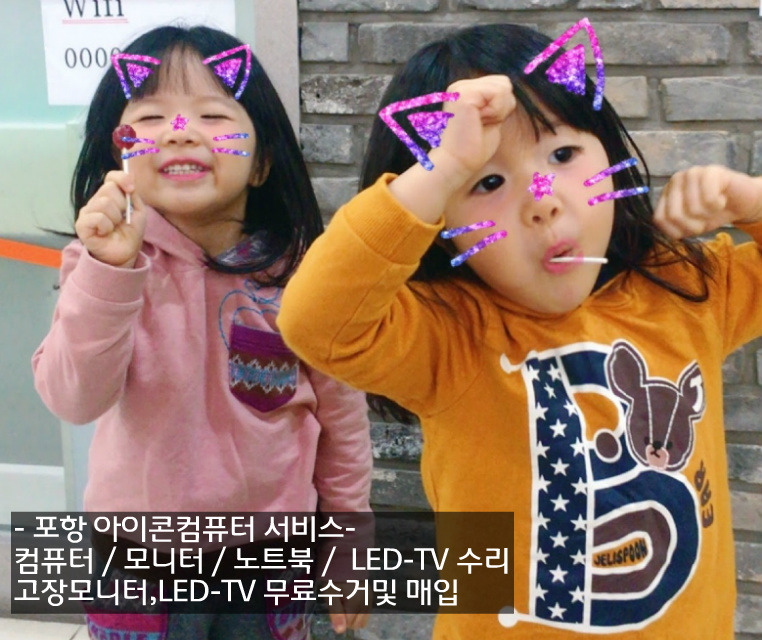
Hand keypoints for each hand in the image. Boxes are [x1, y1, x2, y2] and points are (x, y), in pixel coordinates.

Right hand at [75, 170, 146, 267]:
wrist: (125, 255)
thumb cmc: (129, 234)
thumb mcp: (138, 212)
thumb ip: (133, 195)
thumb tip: (131, 178)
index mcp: (109, 196)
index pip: (111, 177)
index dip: (121, 179)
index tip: (131, 189)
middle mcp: (96, 201)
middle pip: (108, 189)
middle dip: (122, 204)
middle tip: (122, 218)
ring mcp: (87, 212)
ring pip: (104, 203)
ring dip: (115, 218)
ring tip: (114, 227)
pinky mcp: (81, 225)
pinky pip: (97, 217)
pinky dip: (106, 226)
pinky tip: (105, 233)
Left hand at [327, 582, 369, 633]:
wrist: (345, 560)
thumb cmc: (334, 577)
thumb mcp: (330, 594)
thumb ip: (336, 613)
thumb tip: (340, 632)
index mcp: (357, 603)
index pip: (348, 624)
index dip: (338, 618)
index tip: (334, 604)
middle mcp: (366, 603)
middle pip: (356, 624)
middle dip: (346, 619)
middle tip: (339, 602)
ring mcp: (370, 599)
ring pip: (362, 621)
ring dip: (352, 617)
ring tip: (344, 601)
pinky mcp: (370, 596)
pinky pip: (365, 613)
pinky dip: (358, 612)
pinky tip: (351, 601)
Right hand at [389, 75, 515, 223]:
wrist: (457, 163)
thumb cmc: (474, 148)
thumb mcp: (490, 117)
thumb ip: (496, 101)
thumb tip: (510, 89)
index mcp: (465, 90)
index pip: (500, 84)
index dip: (501, 106)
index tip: (483, 123)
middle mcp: (461, 86)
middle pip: (504, 82)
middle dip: (501, 106)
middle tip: (482, 124)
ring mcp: (462, 88)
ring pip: (503, 87)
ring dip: (498, 110)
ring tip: (480, 123)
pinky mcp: (465, 94)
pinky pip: (499, 93)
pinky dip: (496, 111)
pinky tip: (480, 121)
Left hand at [655, 165, 761, 238]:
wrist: (740, 201)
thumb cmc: (712, 213)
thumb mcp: (689, 226)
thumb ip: (675, 228)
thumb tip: (671, 231)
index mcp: (666, 195)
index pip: (660, 220)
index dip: (678, 230)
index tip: (693, 227)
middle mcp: (675, 181)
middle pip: (674, 216)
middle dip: (694, 226)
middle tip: (706, 218)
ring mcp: (691, 173)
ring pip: (693, 209)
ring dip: (708, 215)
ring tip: (714, 207)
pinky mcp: (710, 171)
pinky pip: (709, 199)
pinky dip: (718, 206)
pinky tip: (721, 198)